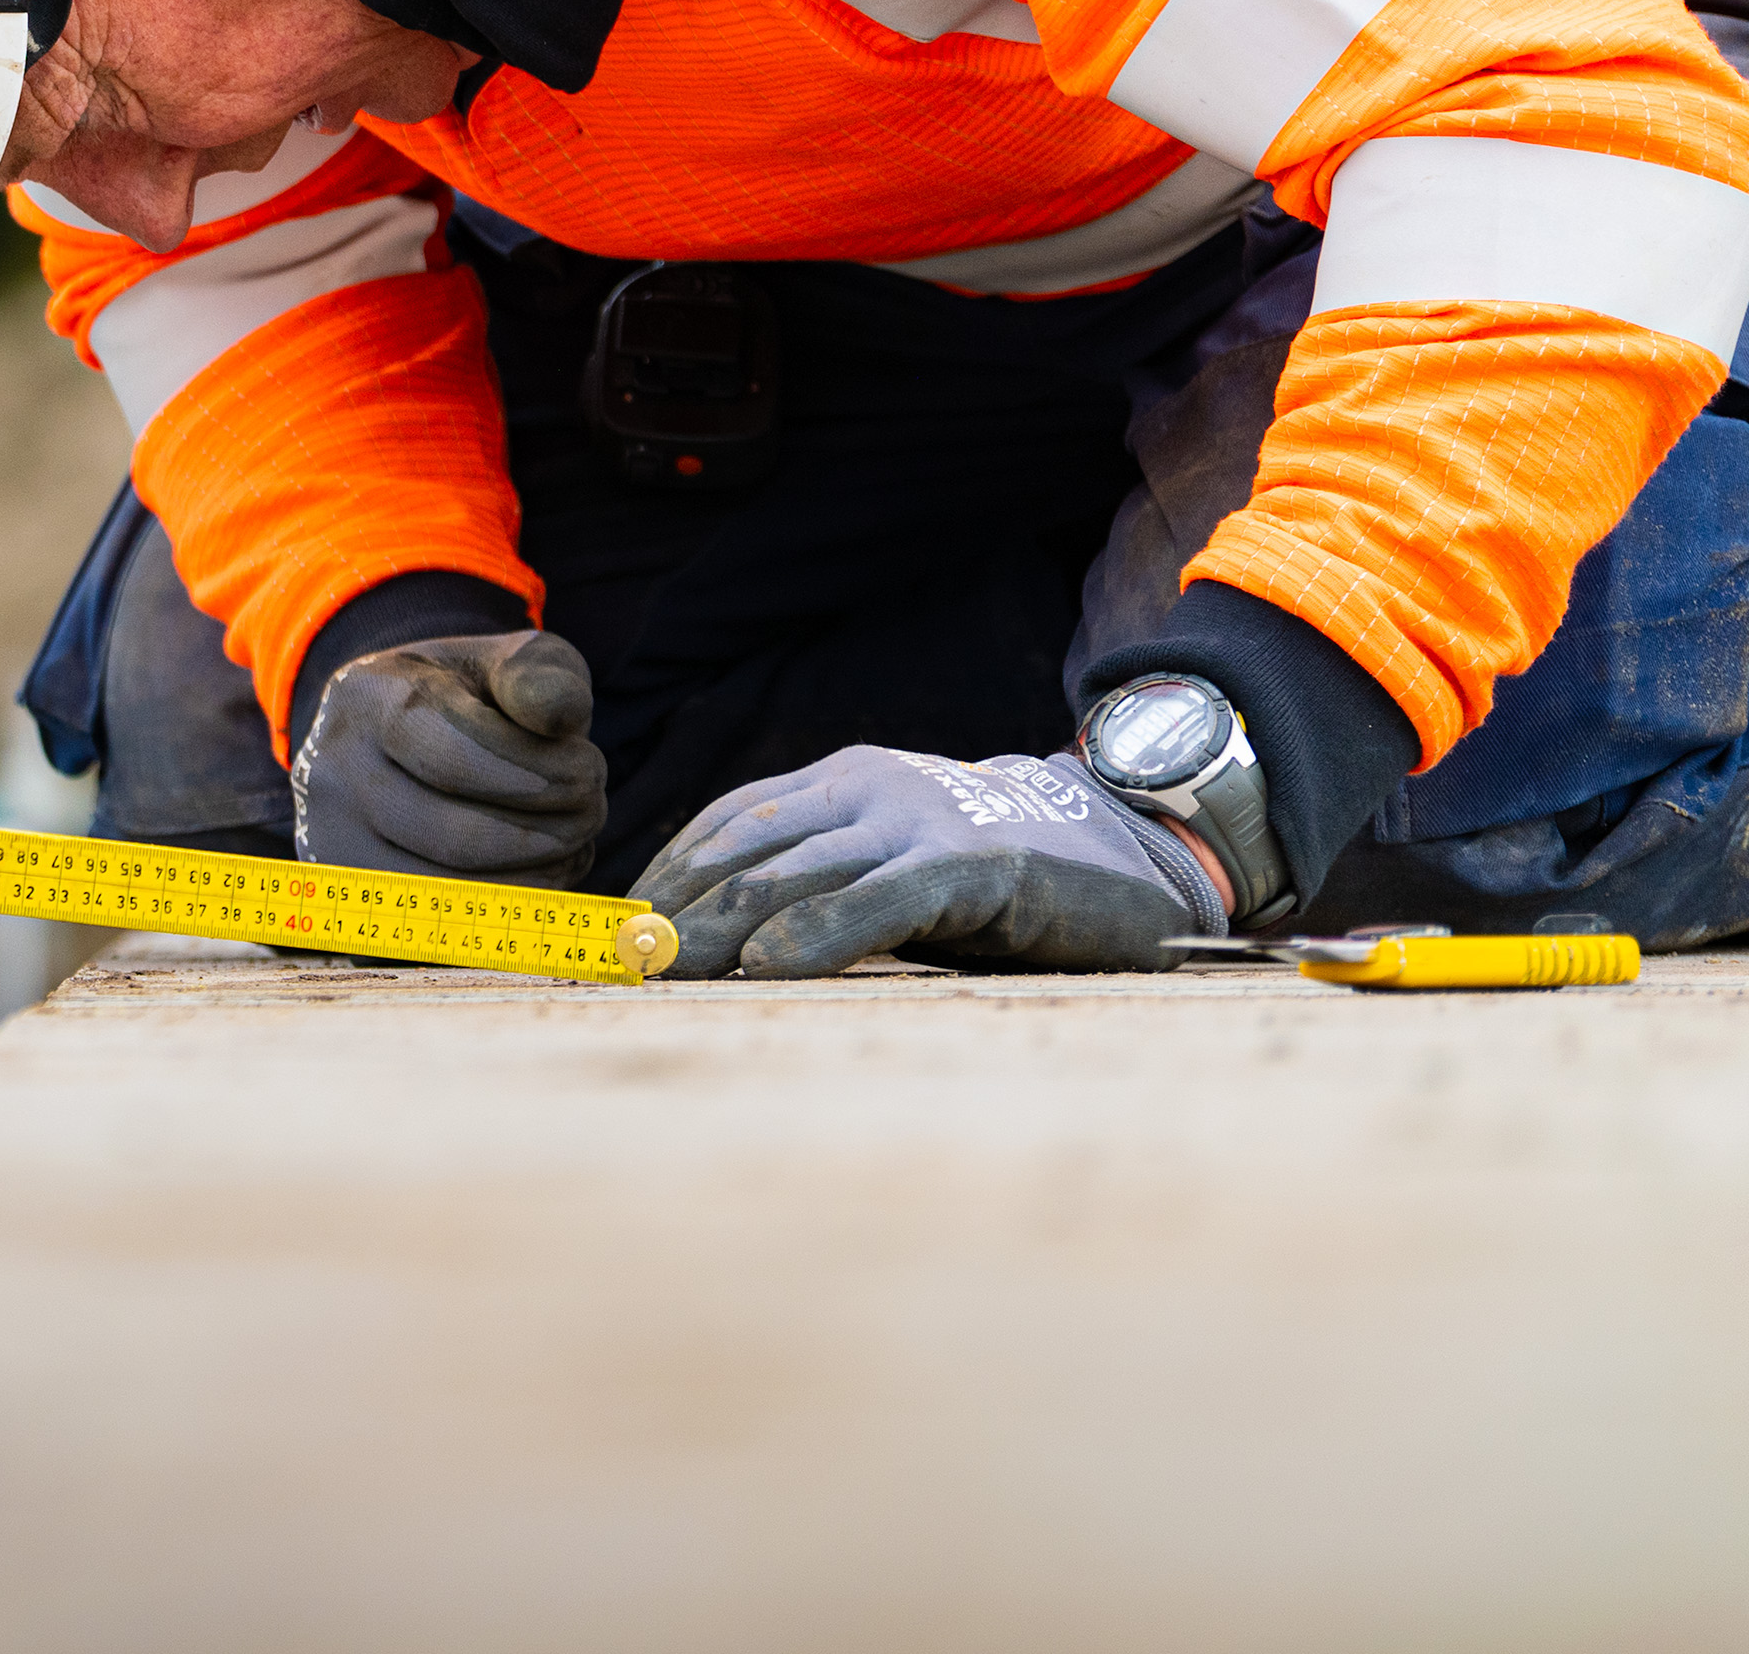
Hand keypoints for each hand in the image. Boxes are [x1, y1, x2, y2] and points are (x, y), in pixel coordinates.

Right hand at [291, 631, 607, 887]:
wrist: (391, 736)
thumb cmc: (466, 698)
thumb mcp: (505, 662)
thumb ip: (543, 675)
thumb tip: (560, 716)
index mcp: (363, 699)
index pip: (454, 758)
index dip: (539, 777)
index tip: (591, 769)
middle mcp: (329, 778)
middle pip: (457, 837)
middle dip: (551, 832)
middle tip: (594, 809)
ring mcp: (333, 847)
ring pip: (451, 894)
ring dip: (538, 878)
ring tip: (576, 842)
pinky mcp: (356, 903)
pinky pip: (443, 930)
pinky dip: (511, 912)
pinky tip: (547, 875)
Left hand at [628, 746, 1227, 978]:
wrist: (1131, 856)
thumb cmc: (996, 884)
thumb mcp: (893, 874)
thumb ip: (821, 887)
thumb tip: (722, 945)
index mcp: (844, 781)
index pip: (731, 820)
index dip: (670, 871)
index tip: (618, 926)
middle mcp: (871, 788)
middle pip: (748, 847)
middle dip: (675, 904)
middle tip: (618, 959)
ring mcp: (921, 820)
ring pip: (797, 871)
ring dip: (719, 925)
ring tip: (662, 968)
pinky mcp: (974, 864)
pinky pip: (879, 900)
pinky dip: (817, 933)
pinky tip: (766, 966)